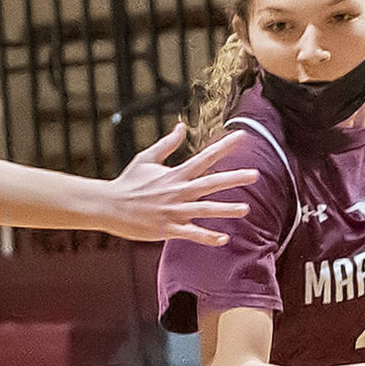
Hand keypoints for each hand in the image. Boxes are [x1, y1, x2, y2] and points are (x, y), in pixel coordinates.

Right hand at [94, 125, 257, 245]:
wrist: (109, 206)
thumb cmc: (128, 182)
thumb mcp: (146, 158)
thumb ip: (167, 144)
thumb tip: (181, 126)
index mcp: (175, 175)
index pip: (204, 158)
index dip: (224, 147)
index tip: (242, 136)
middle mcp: (177, 192)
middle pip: (211, 183)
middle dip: (234, 178)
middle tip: (255, 174)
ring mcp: (173, 212)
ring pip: (205, 210)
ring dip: (226, 210)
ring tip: (246, 209)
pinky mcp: (167, 229)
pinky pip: (191, 234)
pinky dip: (207, 237)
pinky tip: (223, 239)